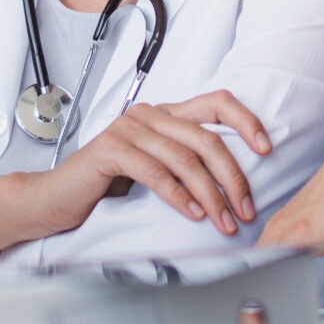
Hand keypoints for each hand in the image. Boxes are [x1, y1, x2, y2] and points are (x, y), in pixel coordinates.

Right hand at [44, 90, 272, 236]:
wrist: (56, 200)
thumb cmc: (106, 188)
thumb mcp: (156, 171)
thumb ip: (185, 164)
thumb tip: (236, 183)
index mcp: (165, 114)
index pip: (216, 101)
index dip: (246, 120)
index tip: (267, 148)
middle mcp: (149, 115)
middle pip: (206, 138)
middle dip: (233, 177)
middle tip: (246, 209)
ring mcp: (128, 129)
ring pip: (184, 158)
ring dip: (211, 195)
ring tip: (224, 221)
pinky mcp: (111, 150)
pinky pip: (155, 172)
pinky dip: (179, 196)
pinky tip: (193, 214)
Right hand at [260, 149, 323, 310]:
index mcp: (294, 238)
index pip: (258, 278)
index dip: (260, 303)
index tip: (265, 321)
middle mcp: (280, 229)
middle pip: (255, 271)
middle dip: (262, 295)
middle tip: (274, 317)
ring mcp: (280, 221)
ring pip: (261, 260)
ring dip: (269, 279)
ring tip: (283, 298)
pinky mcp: (286, 218)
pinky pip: (270, 248)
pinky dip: (276, 264)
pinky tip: (292, 273)